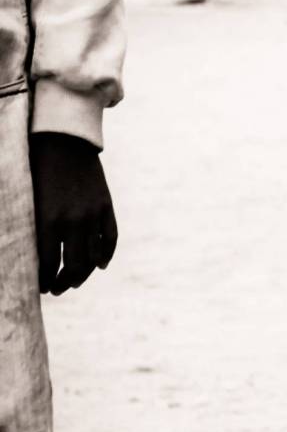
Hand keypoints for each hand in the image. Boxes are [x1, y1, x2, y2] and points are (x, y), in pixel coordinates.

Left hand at [29, 132, 117, 294]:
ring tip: (73, 282)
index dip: (44, 281)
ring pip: (92, 257)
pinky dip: (106, 255)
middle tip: (55, 290)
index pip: (48, 264)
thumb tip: (36, 256)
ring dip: (83, 274)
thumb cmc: (36, 169)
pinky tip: (100, 265)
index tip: (40, 288)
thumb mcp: (29, 201)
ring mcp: (93, 215)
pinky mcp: (106, 207)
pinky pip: (110, 238)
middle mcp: (73, 222)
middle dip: (63, 283)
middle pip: (73, 266)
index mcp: (48, 221)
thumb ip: (34, 228)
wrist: (63, 141)